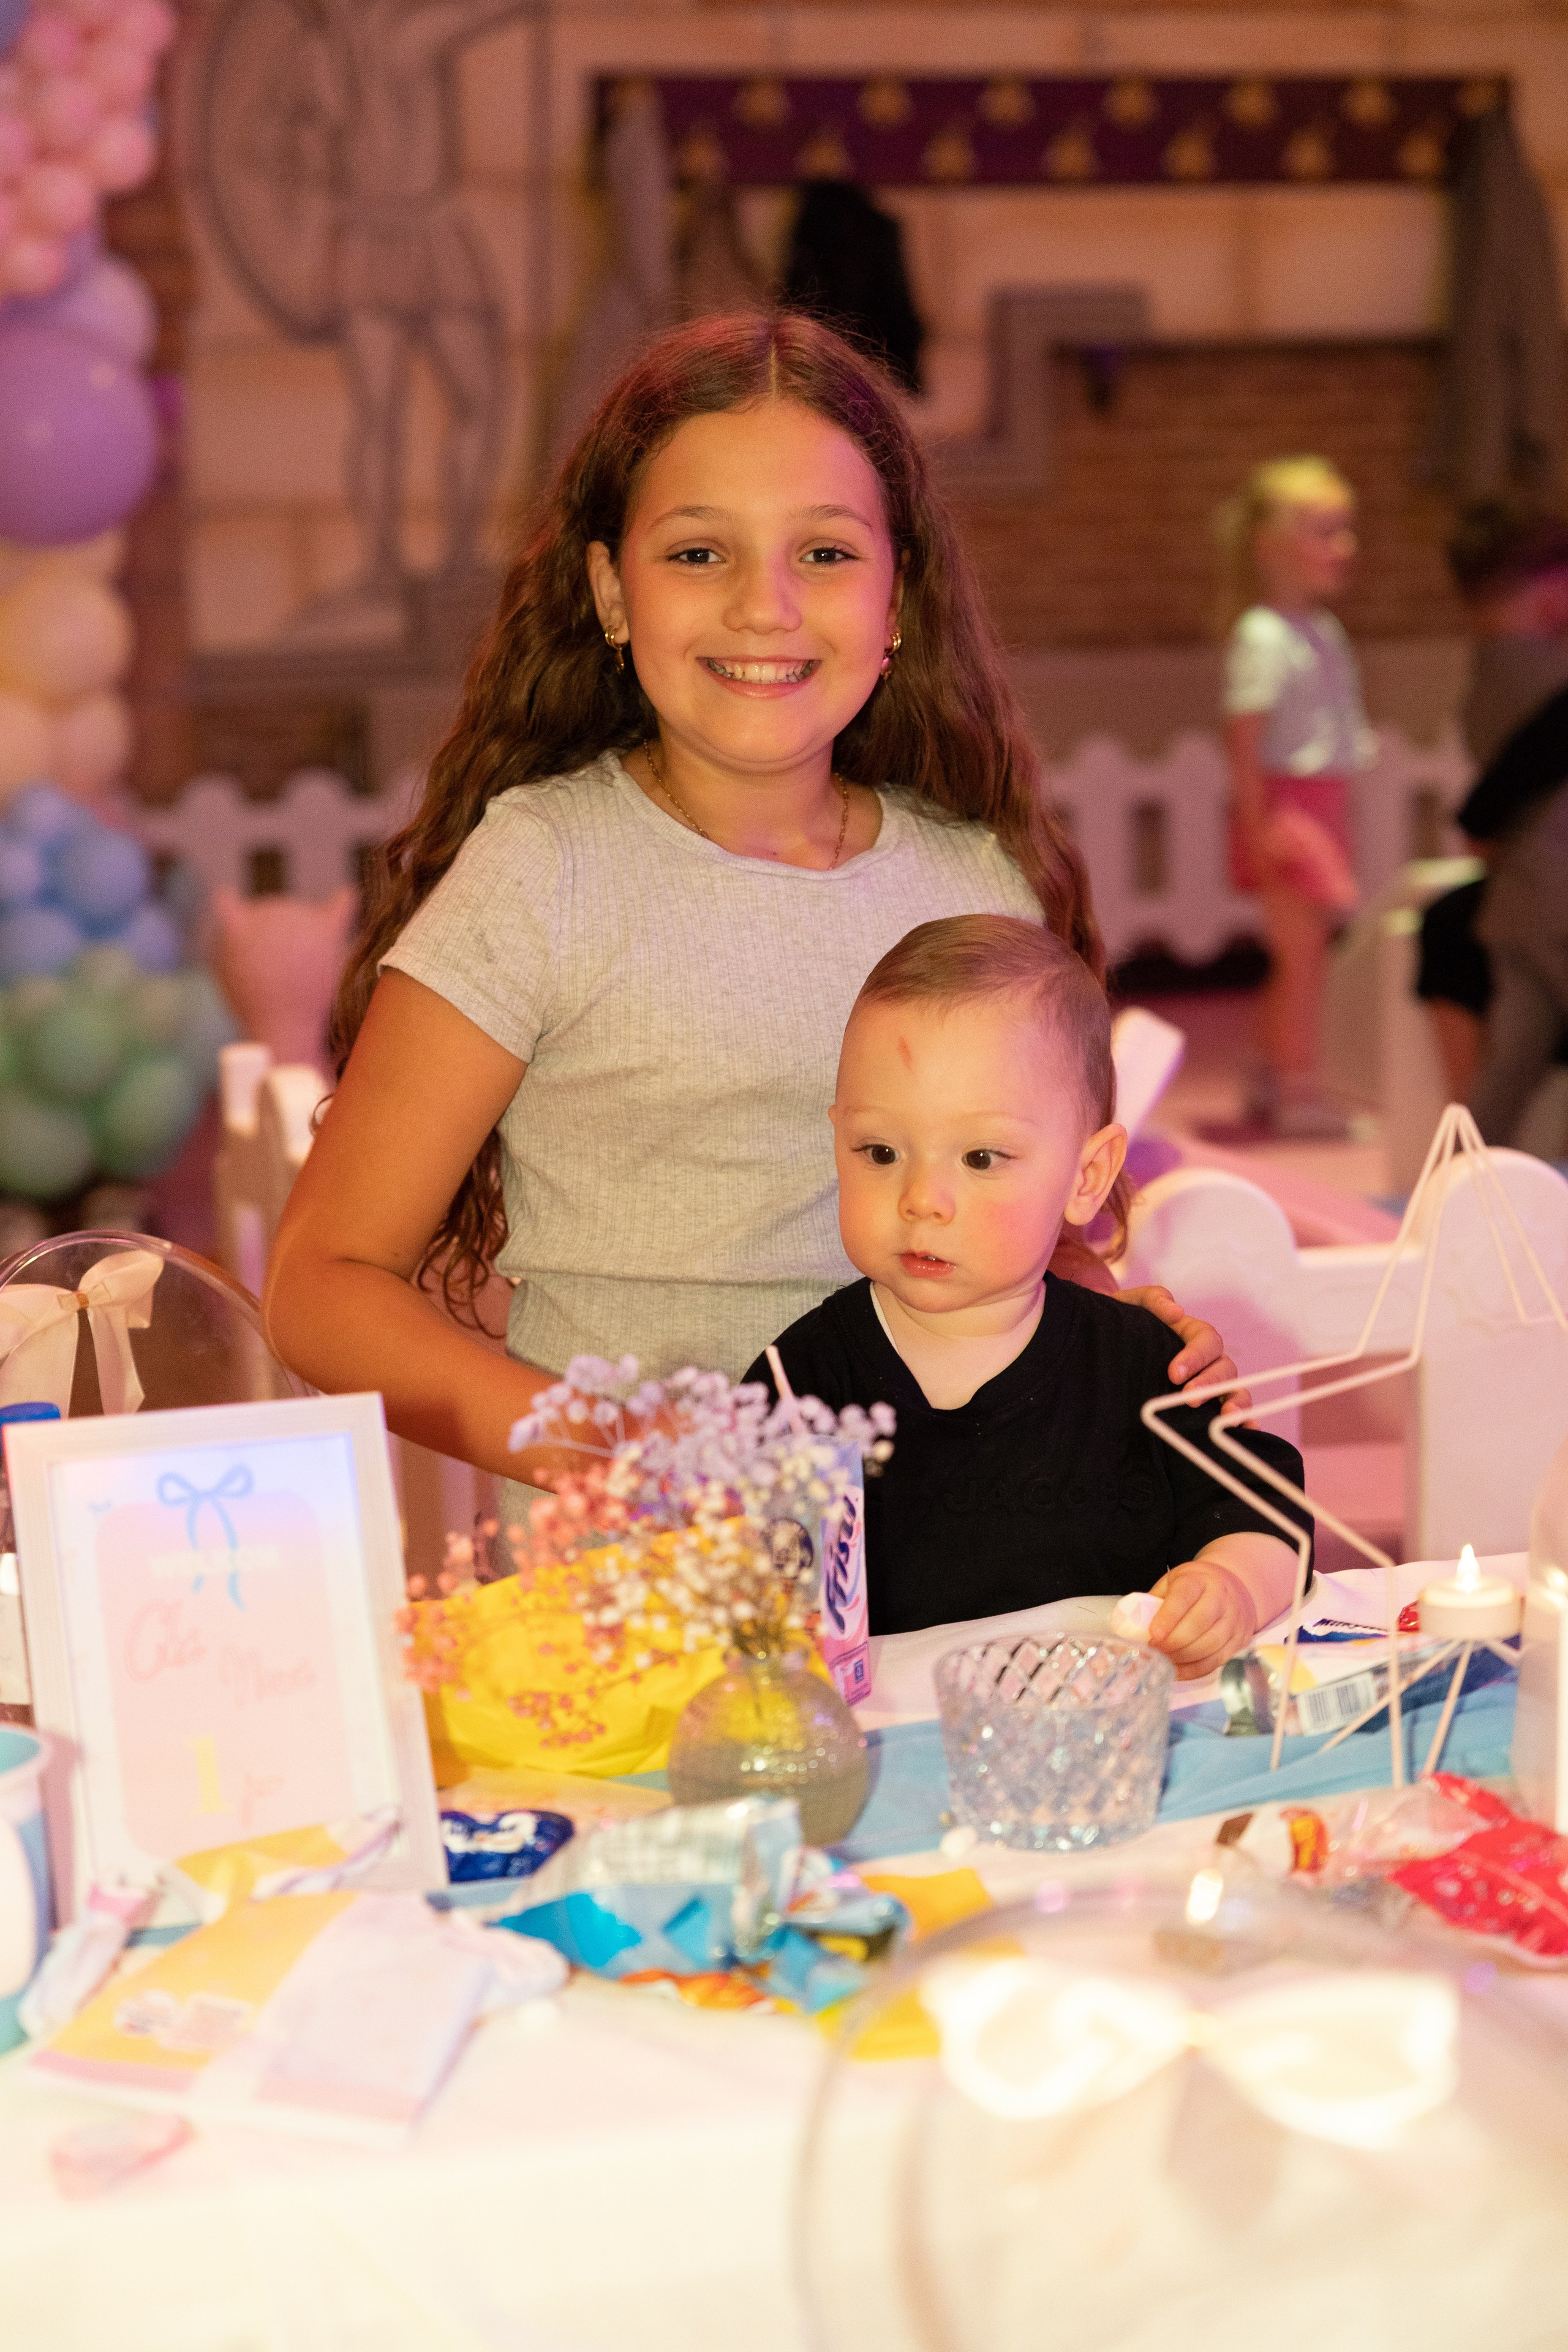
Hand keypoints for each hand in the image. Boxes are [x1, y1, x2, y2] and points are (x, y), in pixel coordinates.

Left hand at [1119, 1285, 1251, 1412]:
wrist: (1110, 1345)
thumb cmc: (1127, 1324)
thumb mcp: (1134, 1305)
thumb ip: (1154, 1300)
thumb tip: (1176, 1311)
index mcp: (1194, 1334)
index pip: (1207, 1341)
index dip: (1195, 1357)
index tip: (1173, 1374)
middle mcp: (1208, 1360)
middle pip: (1224, 1369)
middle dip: (1210, 1384)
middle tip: (1190, 1398)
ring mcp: (1211, 1384)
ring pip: (1234, 1391)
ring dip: (1235, 1403)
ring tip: (1228, 1418)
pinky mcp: (1207, 1407)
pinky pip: (1233, 1413)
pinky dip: (1244, 1422)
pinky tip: (1246, 1432)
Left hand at [1149, 1562, 1257, 1680]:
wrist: (1235, 1586)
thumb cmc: (1196, 1585)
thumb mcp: (1174, 1581)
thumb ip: (1156, 1600)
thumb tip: (1134, 1627)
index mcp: (1200, 1579)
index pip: (1184, 1595)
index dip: (1169, 1616)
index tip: (1153, 1633)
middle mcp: (1221, 1598)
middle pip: (1199, 1624)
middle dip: (1174, 1642)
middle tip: (1155, 1651)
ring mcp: (1234, 1620)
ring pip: (1210, 1645)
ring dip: (1183, 1658)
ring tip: (1164, 1662)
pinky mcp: (1240, 1640)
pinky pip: (1218, 1660)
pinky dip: (1195, 1670)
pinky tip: (1178, 1671)